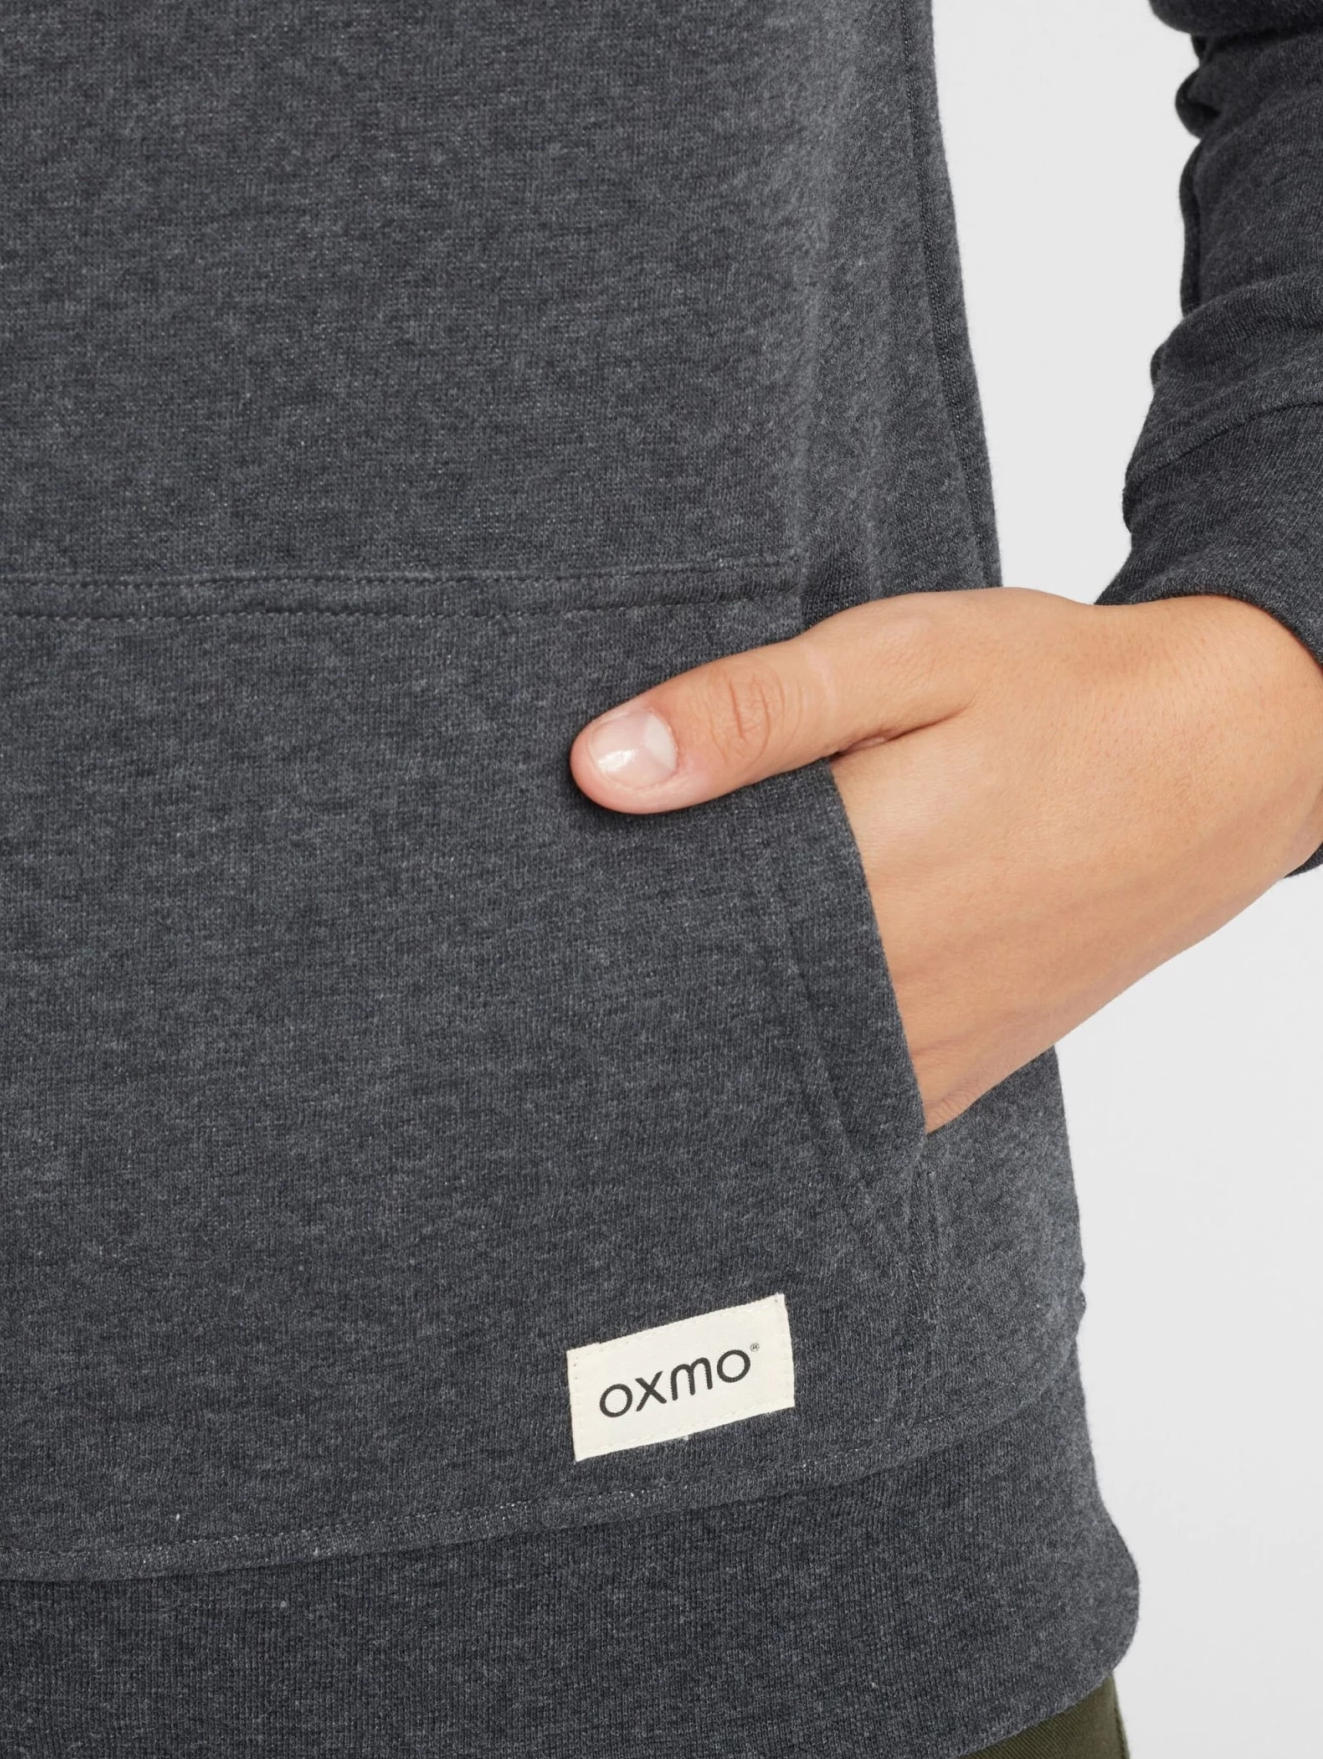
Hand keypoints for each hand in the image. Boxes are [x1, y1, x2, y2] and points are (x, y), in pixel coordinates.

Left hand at [569, 587, 1322, 1130]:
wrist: (1226, 765)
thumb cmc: (1064, 694)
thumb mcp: (906, 657)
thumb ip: (751, 711)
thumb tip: (601, 766)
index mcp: (864, 878)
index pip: (674, 932)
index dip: (596, 921)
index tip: (532, 905)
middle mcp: (891, 990)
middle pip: (708, 1013)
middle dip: (635, 982)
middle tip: (562, 947)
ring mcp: (927, 1047)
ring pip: (766, 1073)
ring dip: (704, 1034)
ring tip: (634, 990)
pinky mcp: (956, 1073)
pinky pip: (836, 1101)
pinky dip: (780, 1071)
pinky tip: (744, 1024)